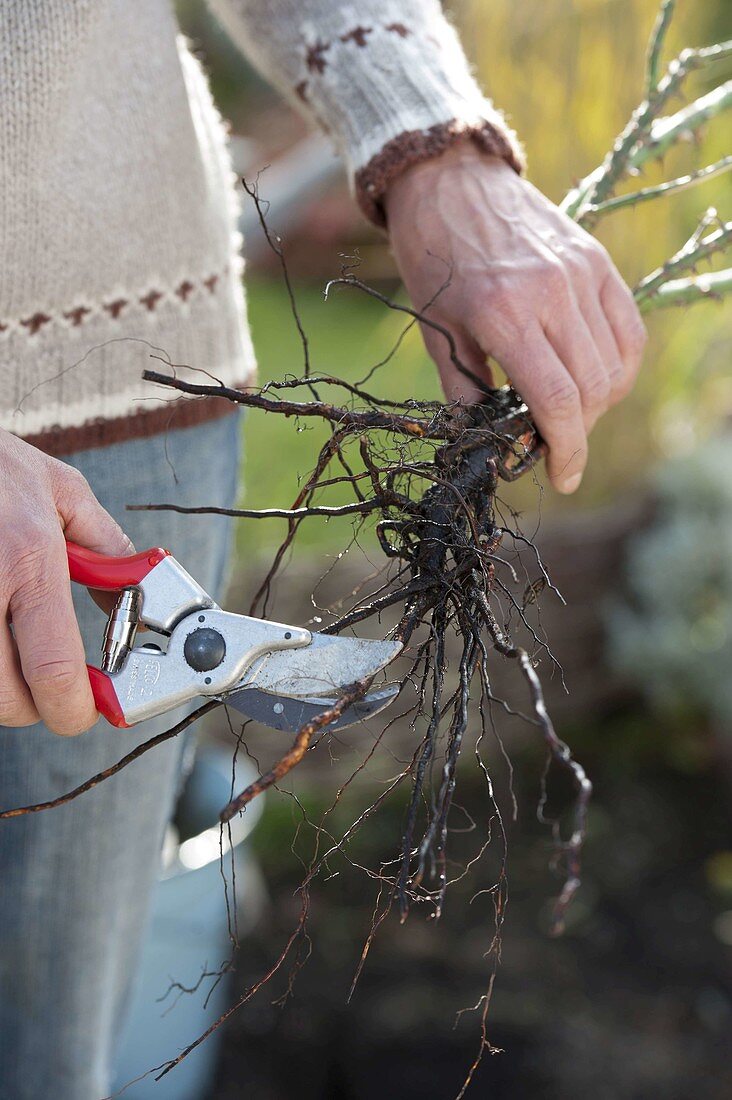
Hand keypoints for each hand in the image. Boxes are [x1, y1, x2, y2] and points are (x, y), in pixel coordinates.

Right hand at [0, 430, 132, 734]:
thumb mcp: (62, 491)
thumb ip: (107, 551)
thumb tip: (134, 602)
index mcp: (28, 559)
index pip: (53, 669)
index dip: (77, 707)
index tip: (93, 706)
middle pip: (8, 700)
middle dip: (39, 705)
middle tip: (55, 684)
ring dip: (6, 687)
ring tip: (20, 650)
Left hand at [384, 143, 646, 492]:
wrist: (448, 182)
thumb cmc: (432, 261)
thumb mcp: (437, 333)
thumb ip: (468, 394)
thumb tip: (496, 444)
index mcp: (503, 315)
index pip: (558, 402)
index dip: (566, 450)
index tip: (563, 477)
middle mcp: (551, 293)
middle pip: (593, 390)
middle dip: (578, 431)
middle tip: (551, 442)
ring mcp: (581, 273)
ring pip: (616, 365)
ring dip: (598, 403)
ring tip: (567, 409)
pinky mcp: (597, 261)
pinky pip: (628, 330)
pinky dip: (618, 366)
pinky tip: (594, 377)